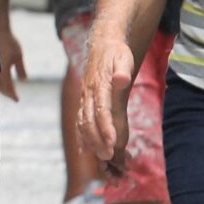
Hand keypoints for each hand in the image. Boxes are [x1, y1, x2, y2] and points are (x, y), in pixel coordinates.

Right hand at [0, 17, 27, 101]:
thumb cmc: (9, 42)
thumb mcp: (18, 56)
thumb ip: (21, 69)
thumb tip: (24, 80)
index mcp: (3, 71)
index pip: (8, 87)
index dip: (12, 94)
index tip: (17, 99)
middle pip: (0, 88)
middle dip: (7, 93)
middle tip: (14, 97)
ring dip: (2, 89)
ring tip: (8, 91)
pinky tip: (2, 82)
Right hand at [72, 33, 139, 168]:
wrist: (102, 45)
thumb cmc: (116, 53)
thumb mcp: (123, 57)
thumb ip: (122, 69)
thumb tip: (122, 79)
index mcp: (99, 84)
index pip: (102, 110)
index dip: (106, 127)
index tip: (113, 143)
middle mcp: (89, 93)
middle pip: (89, 120)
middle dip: (98, 140)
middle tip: (108, 156)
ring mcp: (84, 98)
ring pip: (83, 123)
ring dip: (91, 141)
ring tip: (102, 158)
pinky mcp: (84, 101)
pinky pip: (80, 121)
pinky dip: (82, 136)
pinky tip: (85, 150)